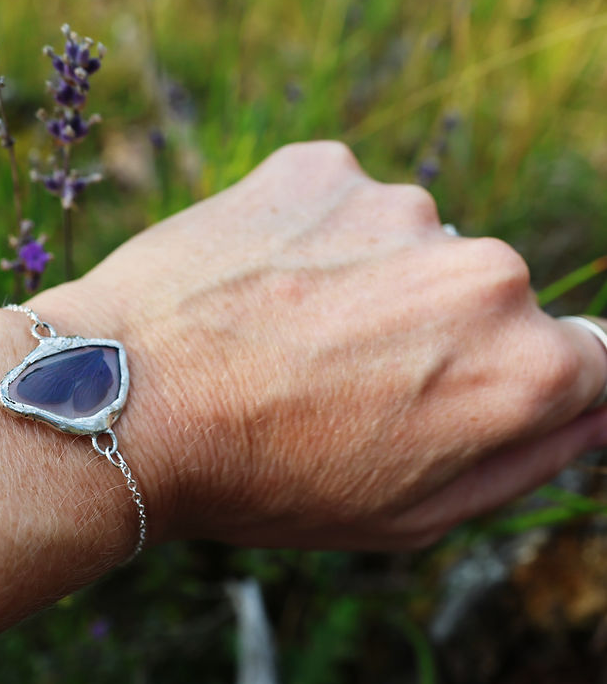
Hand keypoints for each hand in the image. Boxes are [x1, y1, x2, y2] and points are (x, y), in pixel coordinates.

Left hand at [32, 141, 606, 549]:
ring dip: (367, 283)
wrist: (122, 403)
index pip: (588, 361)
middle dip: (434, 334)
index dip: (517, 384)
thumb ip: (522, 458)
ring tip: (279, 334)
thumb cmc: (259, 478)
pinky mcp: (320, 168)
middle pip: (490, 298)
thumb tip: (583, 409)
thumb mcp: (407, 515)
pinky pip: (340, 206)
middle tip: (336, 378)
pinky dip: (310, 239)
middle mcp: (481, 268)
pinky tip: (253, 288)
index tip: (451, 393)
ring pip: (410, 246)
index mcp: (522, 367)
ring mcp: (396, 206)